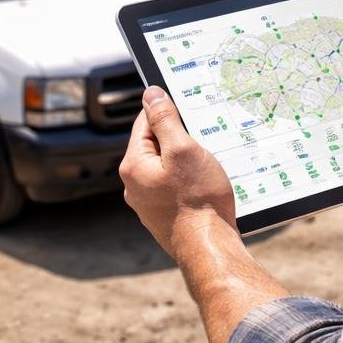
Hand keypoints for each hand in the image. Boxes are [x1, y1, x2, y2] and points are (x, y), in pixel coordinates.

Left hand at [120, 86, 236, 256]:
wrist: (210, 248)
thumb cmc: (198, 199)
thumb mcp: (183, 149)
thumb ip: (164, 119)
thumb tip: (150, 94)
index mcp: (133, 166)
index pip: (144, 123)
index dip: (167, 113)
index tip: (188, 111)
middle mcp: (134, 186)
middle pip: (156, 146)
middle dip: (179, 139)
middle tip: (203, 142)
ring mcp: (148, 204)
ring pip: (166, 168)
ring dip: (186, 162)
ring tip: (207, 166)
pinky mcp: (164, 216)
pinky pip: (174, 188)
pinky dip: (189, 182)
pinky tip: (205, 186)